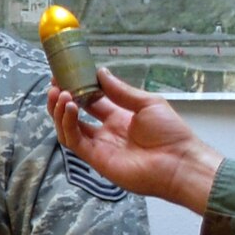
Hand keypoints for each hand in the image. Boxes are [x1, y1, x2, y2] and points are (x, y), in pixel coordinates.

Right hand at [46, 68, 222, 213]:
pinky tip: (70, 107)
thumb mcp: (148, 103)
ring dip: (60, 111)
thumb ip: (121, 91)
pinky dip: (67, 124)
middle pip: (74, 115)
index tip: (66, 76)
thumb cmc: (170, 132)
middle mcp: (105, 131)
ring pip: (68, 128)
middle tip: (55, 85)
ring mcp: (99, 146)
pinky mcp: (95, 159)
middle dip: (63, 99)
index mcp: (118, 117)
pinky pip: (73, 141)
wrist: (179, 162)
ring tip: (60, 94)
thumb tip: (101, 72)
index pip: (91, 101)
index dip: (77, 89)